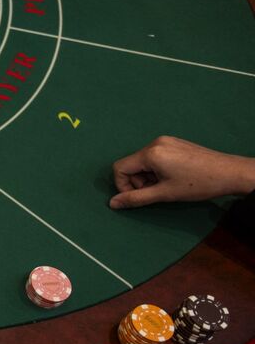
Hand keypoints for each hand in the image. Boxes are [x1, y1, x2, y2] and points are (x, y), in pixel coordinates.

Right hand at [110, 136, 254, 208]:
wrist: (230, 173)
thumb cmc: (197, 184)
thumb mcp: (164, 194)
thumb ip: (136, 198)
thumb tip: (113, 203)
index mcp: (151, 153)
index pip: (120, 168)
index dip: (123, 185)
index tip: (138, 197)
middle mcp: (155, 143)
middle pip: (132, 164)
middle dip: (138, 181)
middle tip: (156, 192)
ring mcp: (166, 140)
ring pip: (144, 161)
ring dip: (148, 176)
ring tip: (167, 185)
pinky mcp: (175, 142)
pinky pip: (155, 156)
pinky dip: (157, 169)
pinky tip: (174, 176)